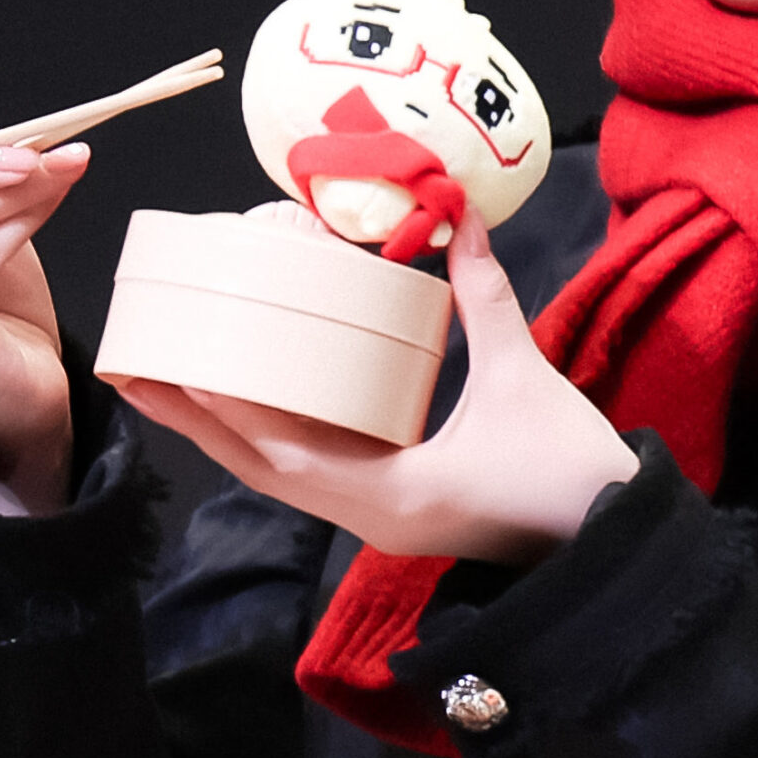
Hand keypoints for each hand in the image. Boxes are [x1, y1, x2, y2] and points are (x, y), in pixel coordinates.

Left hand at [118, 208, 639, 561]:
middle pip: (261, 471)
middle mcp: (373, 519)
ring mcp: (383, 521)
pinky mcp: (399, 512)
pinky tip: (256, 403)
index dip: (225, 414)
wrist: (617, 541)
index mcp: (393, 497)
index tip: (176, 368)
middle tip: (140, 373)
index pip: (282, 458)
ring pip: (283, 476)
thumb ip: (484, 295)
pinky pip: (319, 474)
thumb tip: (456, 216)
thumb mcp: (522, 374)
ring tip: (178, 382)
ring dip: (229, 432)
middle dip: (199, 421)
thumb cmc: (575, 470)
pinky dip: (278, 439)